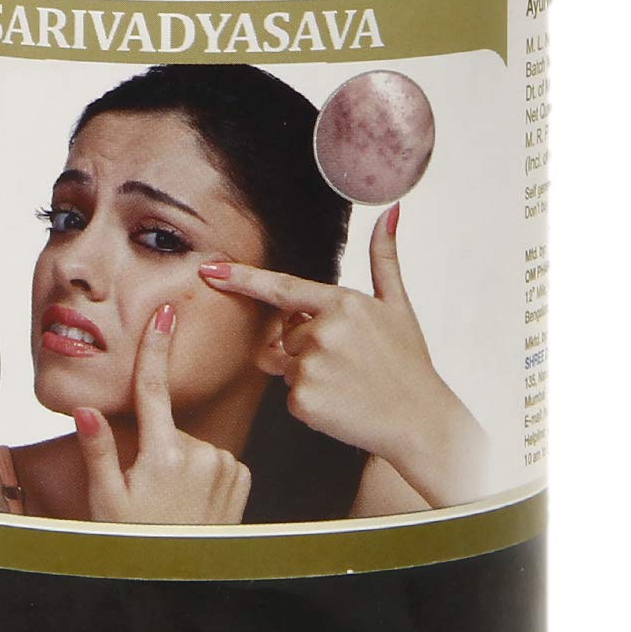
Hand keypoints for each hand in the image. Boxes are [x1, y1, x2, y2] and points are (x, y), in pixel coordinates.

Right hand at [73, 303, 252, 523]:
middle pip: (169, 427)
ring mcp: (224, 465)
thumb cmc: (134, 542)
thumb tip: (84, 410)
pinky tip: (194, 501)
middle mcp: (199, 453)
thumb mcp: (105, 500)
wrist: (180, 583)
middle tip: (145, 489)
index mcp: (161, 454)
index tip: (165, 314)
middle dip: (156, 446)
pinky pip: (217, 460)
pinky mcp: (241, 477)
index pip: (153, 389)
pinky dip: (204, 473)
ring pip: (193, 443)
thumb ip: (97, 451)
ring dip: (180, 462)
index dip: (155, 348)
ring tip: (171, 502)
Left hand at [199, 205, 487, 507]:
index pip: (281, 287)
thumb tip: (391, 211)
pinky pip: (289, 396)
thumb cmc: (408, 364)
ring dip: (308, 374)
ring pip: (286, 365)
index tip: (209, 270)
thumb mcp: (398, 305)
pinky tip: (341, 403)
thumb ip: (384, 256)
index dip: (241, 279)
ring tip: (348, 383)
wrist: (421, 420)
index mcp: (342, 302)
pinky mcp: (303, 400)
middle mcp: (323, 331)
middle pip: (286, 334)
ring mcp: (311, 366)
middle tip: (348, 362)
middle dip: (306, 346)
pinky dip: (310, 401)